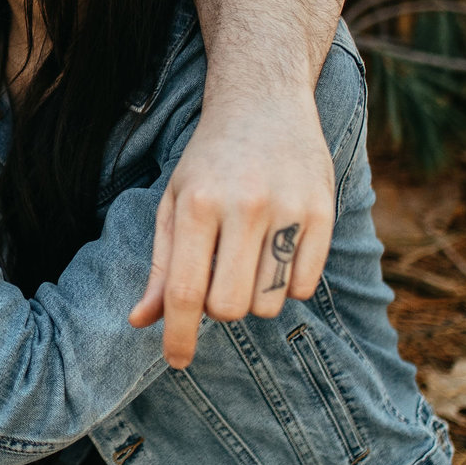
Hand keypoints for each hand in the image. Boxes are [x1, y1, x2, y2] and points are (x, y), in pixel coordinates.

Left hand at [130, 86, 333, 366]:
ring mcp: (289, 208)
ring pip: (269, 304)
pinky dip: (288, 285)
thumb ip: (161, 266)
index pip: (186, 292)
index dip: (179, 336)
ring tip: (248, 260)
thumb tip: (141, 322)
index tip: (176, 361)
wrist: (264, 103)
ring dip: (254, 299)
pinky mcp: (324, 211)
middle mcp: (244, 205)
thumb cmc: (209, 162)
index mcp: (196, 204)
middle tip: (219, 278)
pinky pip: (305, 287)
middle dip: (220, 309)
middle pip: (230, 307)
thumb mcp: (173, 204)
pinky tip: (278, 251)